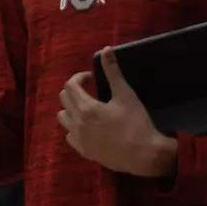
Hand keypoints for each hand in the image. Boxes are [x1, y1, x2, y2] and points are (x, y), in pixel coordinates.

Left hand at [57, 49, 172, 176]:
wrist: (143, 155)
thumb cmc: (136, 123)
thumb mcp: (126, 94)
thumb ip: (113, 71)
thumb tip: (106, 49)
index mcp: (86, 108)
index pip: (70, 85)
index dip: (79, 77)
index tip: (91, 77)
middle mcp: (77, 123)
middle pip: (64, 99)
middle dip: (74, 90)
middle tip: (89, 90)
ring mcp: (78, 139)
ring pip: (63, 118)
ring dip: (70, 108)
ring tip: (86, 107)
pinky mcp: (83, 151)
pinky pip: (69, 135)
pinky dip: (74, 127)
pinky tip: (88, 126)